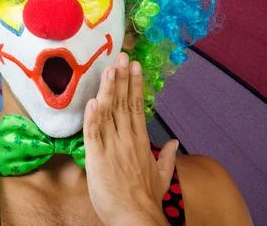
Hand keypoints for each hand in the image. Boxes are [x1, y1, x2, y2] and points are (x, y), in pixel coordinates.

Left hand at [82, 53, 177, 225]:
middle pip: (124, 103)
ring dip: (108, 90)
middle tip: (121, 56)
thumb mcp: (161, 176)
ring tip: (109, 68)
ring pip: (109, 113)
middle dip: (122, 78)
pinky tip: (93, 100)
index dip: (135, 85)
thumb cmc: (146, 199)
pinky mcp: (97, 157)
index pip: (138, 107)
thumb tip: (173, 142)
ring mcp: (112, 147)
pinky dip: (92, 116)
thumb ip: (166, 157)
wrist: (135, 218)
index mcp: (141, 142)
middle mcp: (127, 139)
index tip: (134, 67)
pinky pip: (93, 133)